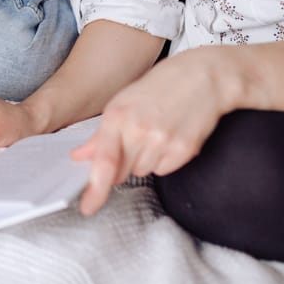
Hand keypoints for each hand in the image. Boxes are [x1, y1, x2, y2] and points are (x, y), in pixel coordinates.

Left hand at [69, 50, 229, 215]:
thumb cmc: (160, 86)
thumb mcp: (123, 102)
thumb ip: (101, 135)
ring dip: (144, 160)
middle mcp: (140, 130)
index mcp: (118, 116)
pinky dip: (164, 160)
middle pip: (121, 172)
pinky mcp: (185, 150)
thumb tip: (79, 157)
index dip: (95, 188)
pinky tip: (170, 137)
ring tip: (155, 131)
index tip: (88, 207)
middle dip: (121, 164)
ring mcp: (164, 141)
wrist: (204, 76)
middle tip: (133, 140)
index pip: (104, 162)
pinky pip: (164, 170)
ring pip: (142, 171)